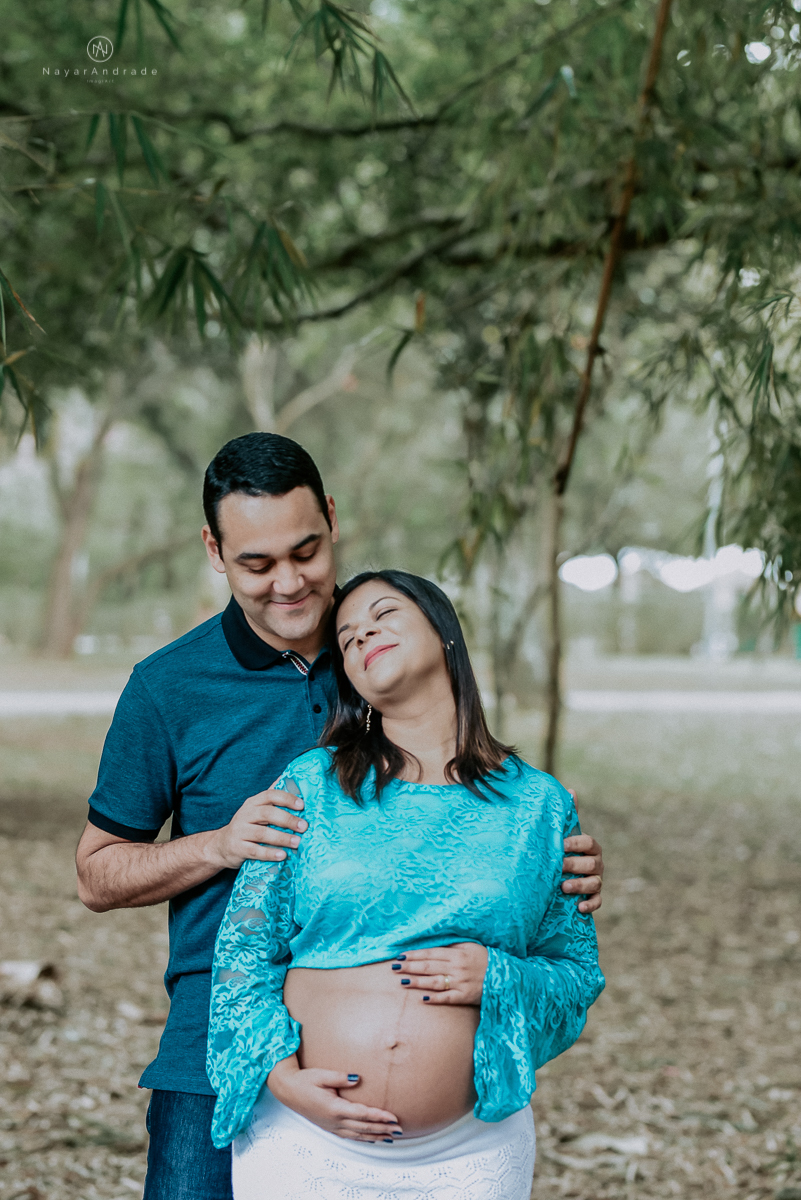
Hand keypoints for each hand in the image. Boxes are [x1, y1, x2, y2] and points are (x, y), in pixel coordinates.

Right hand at [204, 784, 307, 870]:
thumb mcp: (256, 810)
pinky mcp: (237, 848)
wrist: (222, 845)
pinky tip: (282, 855)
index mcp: (253, 803)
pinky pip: (255, 850)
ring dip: (282, 838)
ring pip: (262, 833)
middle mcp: (245, 814)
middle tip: (304, 827)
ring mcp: (240, 831)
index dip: (286, 798)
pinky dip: (269, 853)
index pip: (270, 795)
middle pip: (267, 813)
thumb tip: (292, 780)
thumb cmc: (247, 825)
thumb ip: (273, 799)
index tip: (302, 805)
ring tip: (297, 842)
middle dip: (287, 819)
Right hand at [267, 1057, 401, 1142]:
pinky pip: (350, 1136)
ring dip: (376, 1136)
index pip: (362, 1114)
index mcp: (334, 1107)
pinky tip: (372, 1138)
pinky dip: (364, 1138)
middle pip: (363, 1127)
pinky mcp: (329, 1127)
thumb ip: (340, 1077)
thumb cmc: (305, 1080)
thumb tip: (357, 1078)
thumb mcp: (321, 1075)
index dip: (379, 1116)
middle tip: (400, 1130)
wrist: (287, 1090)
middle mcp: (334, 1120)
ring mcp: (331, 1126)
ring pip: (358, 1134)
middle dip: (383, 1129)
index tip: (394, 1118)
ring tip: (392, 1137)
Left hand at [391, 942, 487, 1004]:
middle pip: (429, 967)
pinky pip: (447, 998)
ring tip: (402, 982)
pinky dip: (435, 998)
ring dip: (417, 982)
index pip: (430, 953)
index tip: (400, 956)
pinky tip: (422, 999)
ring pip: (434, 982)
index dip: (414, 955)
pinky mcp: (465, 997)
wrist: (505, 977)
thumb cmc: (485, 959)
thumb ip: (452, 946)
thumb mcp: (470, 947)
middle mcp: (457, 968)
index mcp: (457, 954)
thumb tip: (434, 944)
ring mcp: (460, 983)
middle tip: (394, 968)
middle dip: (410, 967)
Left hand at [562, 832, 603, 914]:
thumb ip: (557, 834)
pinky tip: (580, 907)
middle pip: (591, 864)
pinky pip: (597, 901)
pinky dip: (590, 905)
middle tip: (559, 867)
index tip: (561, 845)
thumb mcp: (561, 843)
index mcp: (591, 848)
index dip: (576, 844)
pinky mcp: (595, 895)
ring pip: (595, 883)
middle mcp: (597, 863)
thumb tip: (543, 823)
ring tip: (564, 887)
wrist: (565, 870)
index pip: (588, 843)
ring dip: (580, 885)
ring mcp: (597, 880)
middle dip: (574, 865)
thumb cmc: (560, 853)